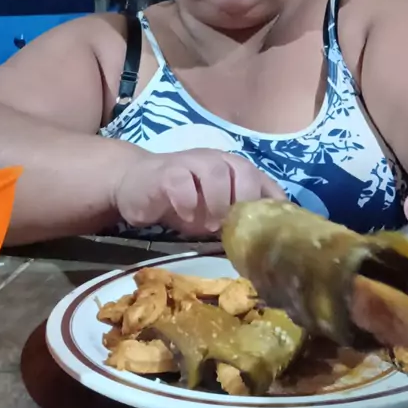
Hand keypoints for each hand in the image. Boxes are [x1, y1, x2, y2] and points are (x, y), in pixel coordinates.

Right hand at [114, 148, 285, 236]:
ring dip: (217, 202)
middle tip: (234, 226)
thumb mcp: (214, 212)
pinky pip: (181, 181)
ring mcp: (191, 162)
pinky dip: (187, 202)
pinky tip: (186, 217)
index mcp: (233, 169)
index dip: (271, 204)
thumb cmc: (183, 201)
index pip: (263, 181)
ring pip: (215, 171)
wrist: (136, 183)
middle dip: (244, 200)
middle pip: (243, 170)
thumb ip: (236, 219)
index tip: (271, 231)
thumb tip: (263, 246)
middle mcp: (217, 160)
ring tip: (210, 226)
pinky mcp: (166, 171)